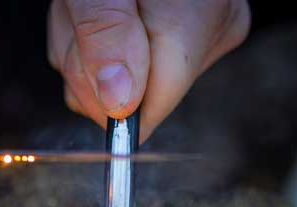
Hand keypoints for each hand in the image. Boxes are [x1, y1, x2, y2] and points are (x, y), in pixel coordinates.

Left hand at [48, 0, 249, 139]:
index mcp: (201, 21)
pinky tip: (104, 6)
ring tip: (92, 1)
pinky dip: (100, 40)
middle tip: (82, 11)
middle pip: (134, 95)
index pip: (150, 106)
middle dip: (89, 61)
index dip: (102, 93)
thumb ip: (106, 32)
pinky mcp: (189, 35)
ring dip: (87, 47)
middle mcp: (215, 31)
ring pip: (123, 82)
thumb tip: (120, 101)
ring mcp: (205, 34)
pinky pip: (130, 65)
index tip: (80, 49)